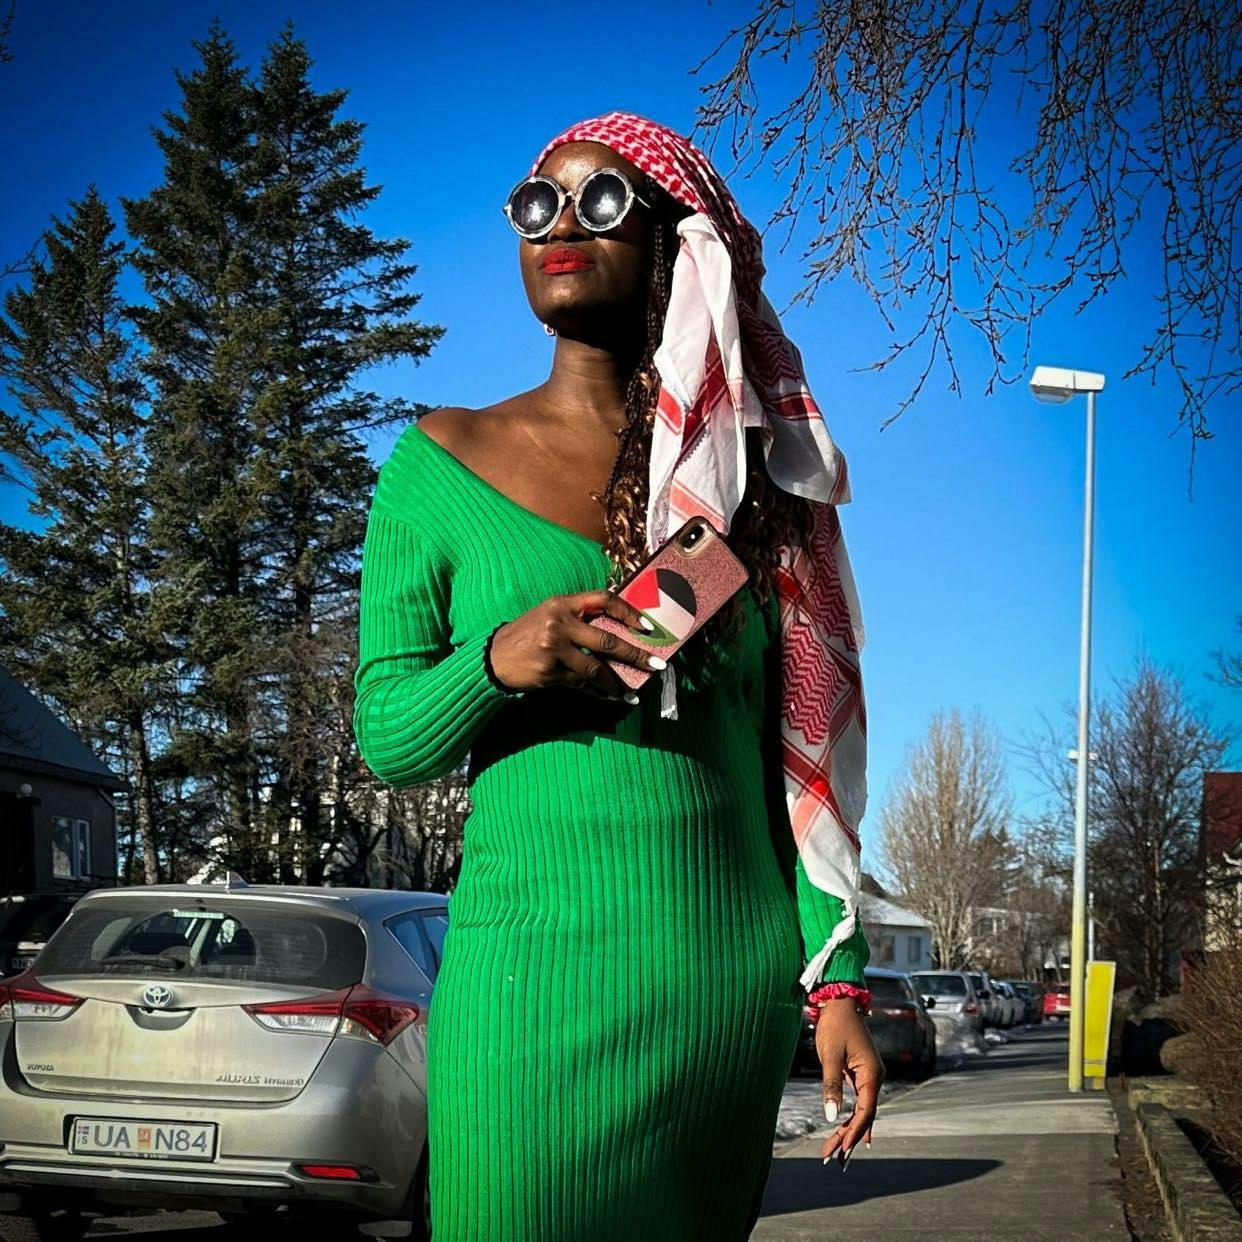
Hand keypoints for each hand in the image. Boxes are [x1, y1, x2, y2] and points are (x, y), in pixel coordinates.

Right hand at [488, 589, 661, 698]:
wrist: (493, 656)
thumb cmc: (526, 633)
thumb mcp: (549, 614)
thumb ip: (577, 616)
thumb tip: (617, 628)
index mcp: (562, 603)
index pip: (603, 600)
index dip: (628, 612)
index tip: (647, 628)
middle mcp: (560, 624)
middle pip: (607, 640)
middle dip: (635, 655)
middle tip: (656, 665)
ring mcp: (554, 649)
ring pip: (596, 669)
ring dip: (616, 683)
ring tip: (630, 692)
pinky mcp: (549, 672)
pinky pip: (581, 684)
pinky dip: (597, 692)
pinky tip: (609, 697)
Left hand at [815, 997, 883, 1168]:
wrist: (841, 1003)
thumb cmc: (835, 1026)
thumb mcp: (830, 1055)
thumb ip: (831, 1086)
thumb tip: (831, 1116)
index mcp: (872, 1075)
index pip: (866, 1112)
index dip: (853, 1132)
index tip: (841, 1150)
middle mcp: (875, 1079)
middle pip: (865, 1116)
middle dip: (848, 1137)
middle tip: (830, 1158)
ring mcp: (869, 1077)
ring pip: (862, 1111)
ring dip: (849, 1130)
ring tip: (834, 1152)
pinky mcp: (861, 1074)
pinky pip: (860, 1102)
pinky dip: (852, 1118)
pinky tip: (849, 1134)